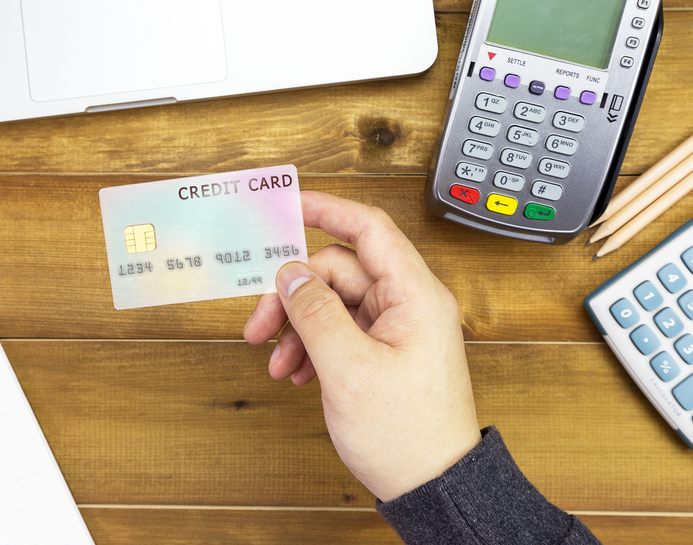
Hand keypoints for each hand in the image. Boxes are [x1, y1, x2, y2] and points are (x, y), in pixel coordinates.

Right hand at [244, 191, 481, 501]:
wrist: (433, 485)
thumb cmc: (408, 434)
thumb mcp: (349, 370)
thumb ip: (315, 313)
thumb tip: (291, 274)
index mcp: (414, 295)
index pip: (369, 229)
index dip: (327, 210)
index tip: (289, 206)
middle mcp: (408, 303)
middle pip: (338, 270)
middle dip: (293, 294)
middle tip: (260, 325)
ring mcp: (397, 327)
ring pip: (333, 302)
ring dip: (298, 325)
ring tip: (277, 361)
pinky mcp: (385, 350)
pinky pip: (341, 328)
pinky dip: (313, 344)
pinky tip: (296, 372)